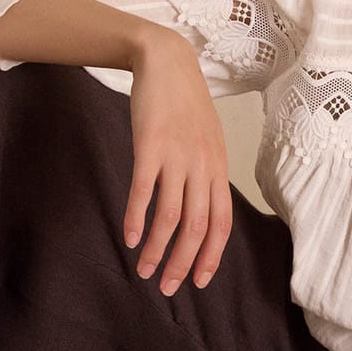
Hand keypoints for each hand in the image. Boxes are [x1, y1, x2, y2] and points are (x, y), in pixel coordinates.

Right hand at [123, 30, 231, 295]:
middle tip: (167, 288)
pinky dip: (137, 219)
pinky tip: (130, 238)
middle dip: (183, 264)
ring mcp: (177, 157)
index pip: (221, 224)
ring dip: (157, 250)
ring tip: (143, 270)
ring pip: (170, 217)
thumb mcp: (207, 141)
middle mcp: (202, 167)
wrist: (167, 62)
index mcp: (218, 169)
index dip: (211, 256)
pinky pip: (144, 192)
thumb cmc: (185, 106)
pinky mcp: (150, 147)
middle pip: (196, 228)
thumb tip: (201, 212)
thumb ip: (206, 175)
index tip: (199, 282)